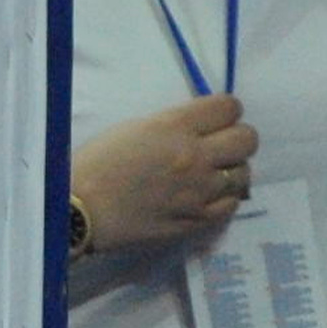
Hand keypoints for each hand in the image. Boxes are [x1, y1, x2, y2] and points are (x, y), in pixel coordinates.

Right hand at [71, 93, 259, 255]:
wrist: (79, 211)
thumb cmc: (98, 163)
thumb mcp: (137, 127)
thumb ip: (176, 124)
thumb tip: (202, 127)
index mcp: (176, 126)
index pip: (230, 106)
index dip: (225, 111)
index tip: (215, 120)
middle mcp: (195, 156)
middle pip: (247, 138)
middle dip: (236, 138)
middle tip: (219, 145)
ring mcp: (198, 191)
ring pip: (244, 172)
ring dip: (232, 169)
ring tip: (213, 173)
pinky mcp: (195, 220)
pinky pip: (231, 204)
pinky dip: (224, 197)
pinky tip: (207, 196)